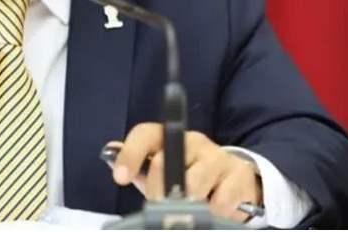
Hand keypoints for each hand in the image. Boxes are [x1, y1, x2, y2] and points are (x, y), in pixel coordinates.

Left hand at [107, 123, 261, 223]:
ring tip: (191, 208)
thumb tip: (109, 154)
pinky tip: (213, 209)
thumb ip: (137, 165)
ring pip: (193, 185)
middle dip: (158, 192)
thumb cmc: (189, 177)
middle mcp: (194, 141)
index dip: (130, 153)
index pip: (146, 134)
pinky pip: (219, 202)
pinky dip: (213, 213)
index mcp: (170, 138)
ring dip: (188, 204)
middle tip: (162, 205)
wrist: (235, 183)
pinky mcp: (238, 176)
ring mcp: (218, 157)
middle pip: (166, 164)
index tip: (120, 176)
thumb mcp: (160, 172)